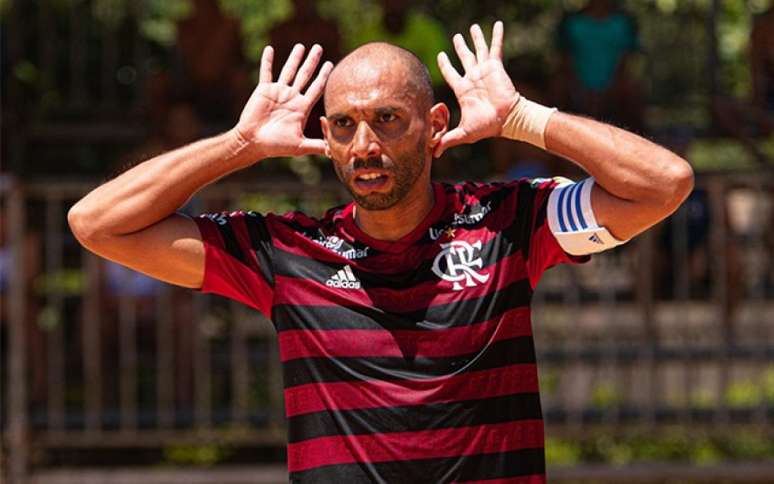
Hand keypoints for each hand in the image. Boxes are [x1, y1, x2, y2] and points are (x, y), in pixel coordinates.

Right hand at [234, 44, 332, 158]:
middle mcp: (291, 97)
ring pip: (288, 70)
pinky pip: (266, 72)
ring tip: (300, 46)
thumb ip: (317, 146)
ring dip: (294, 57)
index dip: (323, 76)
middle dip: (312, 61)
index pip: (316, 88)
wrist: (253, 142)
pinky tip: (270, 49)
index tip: (331, 64)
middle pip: (305, 75)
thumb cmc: (276, 146)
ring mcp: (278, 92)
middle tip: (318, 48)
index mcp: (302, 108)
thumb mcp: (300, 146)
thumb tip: (334, 151)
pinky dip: (267, 61)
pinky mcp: (263, 90)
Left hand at [435, 22, 519, 156]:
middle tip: (456, 38)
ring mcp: (484, 71)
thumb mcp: (464, 133)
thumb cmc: (487, 126)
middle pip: (464, 58)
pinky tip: (498, 24)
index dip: (444, 64)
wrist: (506, 119)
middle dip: (459, 48)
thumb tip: (433, 153)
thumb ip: (448, 140)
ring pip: (478, 50)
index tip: (440, 55)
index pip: (451, 73)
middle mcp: (473, 78)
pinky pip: (495, 47)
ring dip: (475, 38)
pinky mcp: (495, 66)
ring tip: (473, 27)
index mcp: (463, 90)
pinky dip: (496, 35)